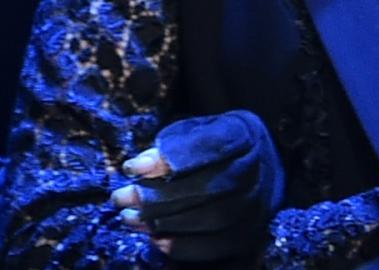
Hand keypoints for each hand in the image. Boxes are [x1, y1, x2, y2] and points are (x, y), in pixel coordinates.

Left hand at [109, 109, 283, 261]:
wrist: (258, 172)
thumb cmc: (218, 148)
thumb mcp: (198, 130)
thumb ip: (173, 143)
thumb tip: (138, 168)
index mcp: (245, 135)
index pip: (211, 146)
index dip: (169, 158)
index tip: (131, 167)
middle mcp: (258, 171)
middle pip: (209, 187)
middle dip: (157, 196)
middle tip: (121, 198)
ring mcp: (257, 207)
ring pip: (211, 219)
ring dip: (163, 222)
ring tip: (129, 218)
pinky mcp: (249, 235)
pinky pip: (215, 247)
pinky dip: (180, 245)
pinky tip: (154, 238)